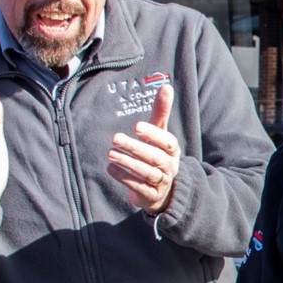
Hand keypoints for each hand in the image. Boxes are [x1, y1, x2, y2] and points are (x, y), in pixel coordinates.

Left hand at [109, 83, 179, 213]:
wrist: (163, 190)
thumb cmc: (158, 154)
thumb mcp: (160, 133)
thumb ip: (161, 112)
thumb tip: (166, 86)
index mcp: (172, 150)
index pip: (167, 142)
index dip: (153, 134)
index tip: (136, 126)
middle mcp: (169, 167)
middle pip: (155, 158)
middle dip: (135, 148)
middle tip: (115, 138)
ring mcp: (161, 183)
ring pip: (147, 173)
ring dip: (128, 163)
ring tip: (110, 154)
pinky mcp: (151, 196)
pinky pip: (138, 187)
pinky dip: (124, 178)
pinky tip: (111, 168)